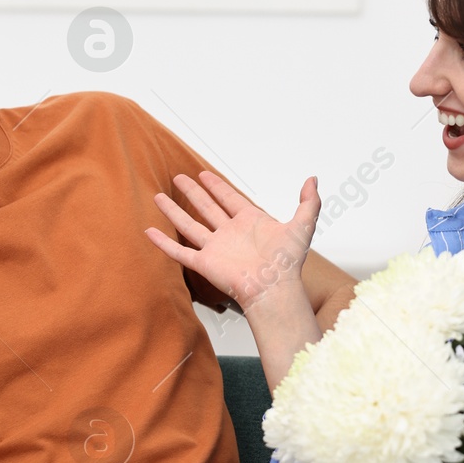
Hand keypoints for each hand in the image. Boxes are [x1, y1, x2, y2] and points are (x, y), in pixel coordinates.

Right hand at [144, 171, 319, 310]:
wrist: (274, 289)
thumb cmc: (288, 263)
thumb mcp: (303, 225)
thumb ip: (309, 202)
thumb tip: (313, 180)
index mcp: (249, 222)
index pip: (229, 199)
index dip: (216, 186)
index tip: (203, 174)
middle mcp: (230, 233)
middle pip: (206, 208)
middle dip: (193, 193)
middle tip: (179, 178)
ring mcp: (216, 248)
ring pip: (189, 225)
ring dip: (174, 211)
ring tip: (158, 197)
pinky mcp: (205, 264)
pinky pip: (180, 252)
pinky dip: (164, 243)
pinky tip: (150, 232)